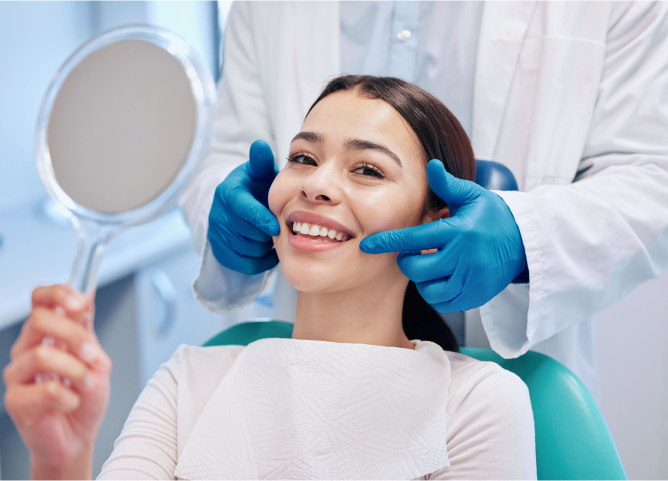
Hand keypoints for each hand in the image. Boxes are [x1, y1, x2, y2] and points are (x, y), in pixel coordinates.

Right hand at [4, 284, 110, 478]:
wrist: (79, 436)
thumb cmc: (85, 396)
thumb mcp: (95, 358)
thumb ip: (86, 329)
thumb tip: (85, 294)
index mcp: (46, 334)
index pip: (40, 299)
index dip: (57, 293)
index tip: (79, 303)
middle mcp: (28, 349)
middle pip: (38, 319)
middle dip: (73, 335)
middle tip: (92, 355)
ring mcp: (18, 374)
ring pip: (42, 355)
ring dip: (75, 370)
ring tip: (85, 384)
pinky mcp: (15, 400)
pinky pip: (46, 390)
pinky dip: (70, 397)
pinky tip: (72, 403)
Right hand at [208, 140, 280, 274]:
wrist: (239, 205)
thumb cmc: (256, 187)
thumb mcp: (259, 172)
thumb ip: (261, 161)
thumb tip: (260, 145)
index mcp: (228, 192)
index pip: (243, 209)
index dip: (261, 219)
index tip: (276, 226)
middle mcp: (217, 213)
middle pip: (249, 233)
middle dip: (267, 232)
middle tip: (279, 227)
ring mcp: (216, 233)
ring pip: (249, 250)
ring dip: (266, 246)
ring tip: (272, 235)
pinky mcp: (219, 251)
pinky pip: (245, 264)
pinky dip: (261, 261)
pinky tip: (268, 249)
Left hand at [360, 160, 527, 312]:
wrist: (525, 242)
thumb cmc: (492, 216)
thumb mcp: (473, 196)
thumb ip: (448, 185)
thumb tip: (431, 165)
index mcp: (458, 231)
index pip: (413, 239)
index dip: (387, 243)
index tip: (367, 245)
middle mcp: (463, 257)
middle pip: (416, 269)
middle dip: (408, 261)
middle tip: (416, 252)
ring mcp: (471, 280)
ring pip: (427, 289)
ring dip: (422, 279)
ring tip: (432, 265)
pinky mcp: (476, 296)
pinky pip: (444, 303)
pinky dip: (436, 293)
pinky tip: (442, 279)